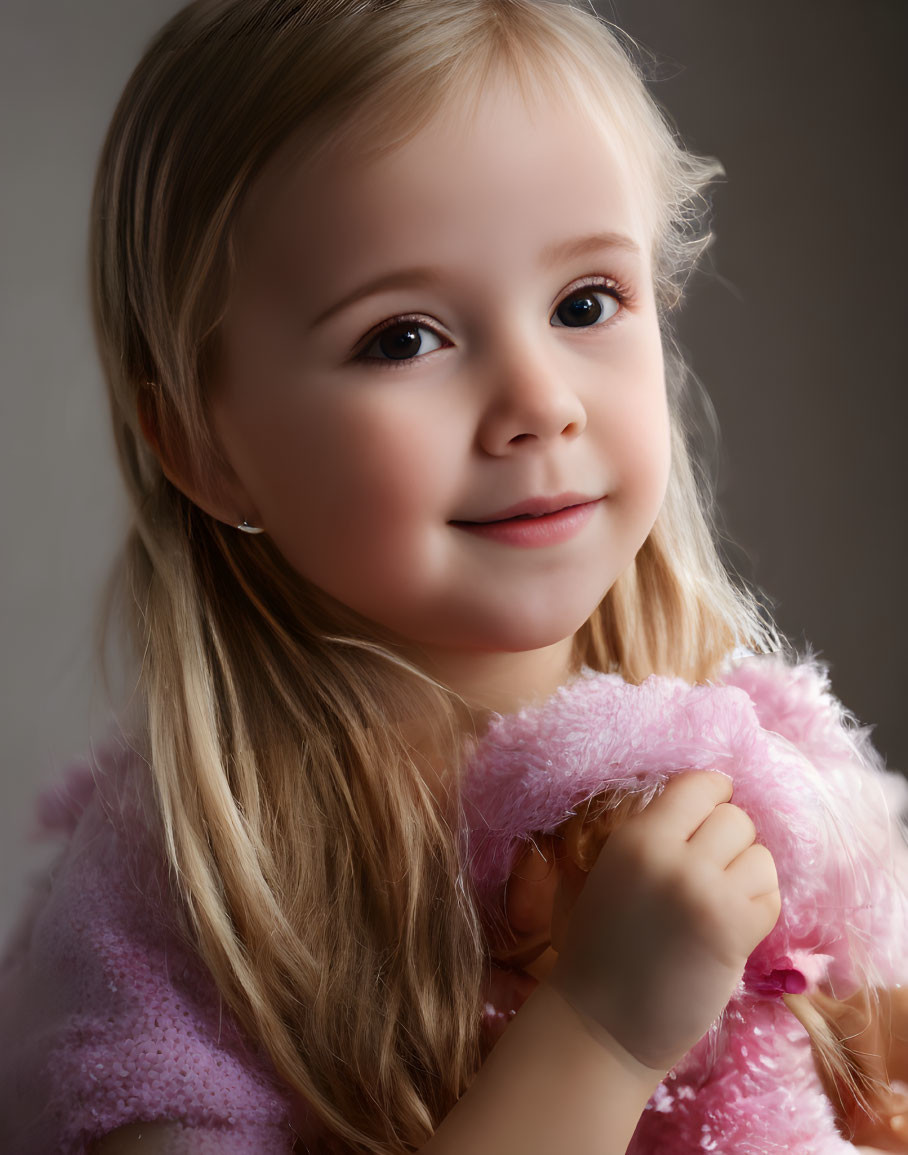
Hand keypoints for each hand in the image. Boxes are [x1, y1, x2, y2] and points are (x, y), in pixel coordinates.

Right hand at [548, 770, 780, 1072]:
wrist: (601, 1022)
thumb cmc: (602, 948)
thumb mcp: (613, 871)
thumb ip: (654, 835)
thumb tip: (708, 803)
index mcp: (635, 837)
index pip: (699, 784)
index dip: (713, 799)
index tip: (710, 821)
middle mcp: (670, 856)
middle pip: (736, 817)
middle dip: (732, 844)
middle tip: (712, 874)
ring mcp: (703, 891)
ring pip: (761, 855)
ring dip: (749, 877)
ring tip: (721, 903)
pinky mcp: (733, 930)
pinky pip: (771, 895)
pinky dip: (759, 910)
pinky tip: (731, 929)